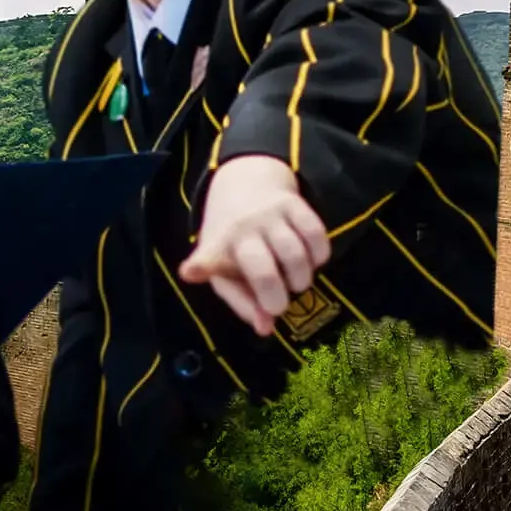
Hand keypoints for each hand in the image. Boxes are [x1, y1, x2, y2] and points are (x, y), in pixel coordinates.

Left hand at [178, 155, 331, 334]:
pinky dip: (319, 256)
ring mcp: (269, 214)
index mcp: (218, 248)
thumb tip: (266, 329)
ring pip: (295, 254)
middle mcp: (242, 229)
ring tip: (296, 282)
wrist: (246, 181)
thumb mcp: (226, 271)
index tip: (192, 271)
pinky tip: (311, 260)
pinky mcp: (294, 203)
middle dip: (275, 298)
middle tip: (278, 305)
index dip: (201, 266)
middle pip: (262, 270)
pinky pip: (315, 235)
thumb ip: (244, 304)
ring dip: (301, 279)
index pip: (208, 258)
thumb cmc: (234, 241)